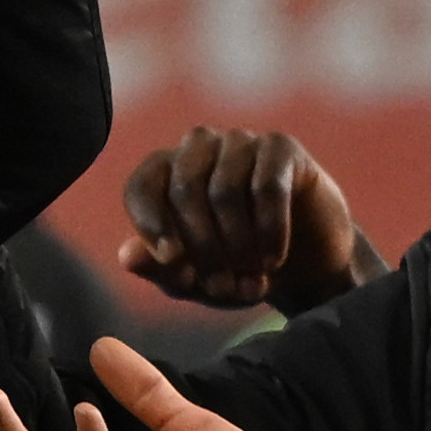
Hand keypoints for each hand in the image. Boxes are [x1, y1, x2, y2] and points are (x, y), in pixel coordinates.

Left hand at [119, 126, 384, 312]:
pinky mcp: (281, 147)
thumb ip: (161, 269)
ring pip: (225, 189)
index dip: (151, 223)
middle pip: (184, 188)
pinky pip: (267, 186)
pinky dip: (269, 230)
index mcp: (167, 174)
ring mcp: (241, 142)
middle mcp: (199, 148)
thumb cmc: (238, 269)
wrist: (304, 267)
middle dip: (202, 246)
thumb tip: (126, 257)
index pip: (142, 185)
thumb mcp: (196, 280)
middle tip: (221, 288)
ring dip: (238, 245)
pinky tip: (272, 260)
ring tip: (251, 283)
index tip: (171, 261)